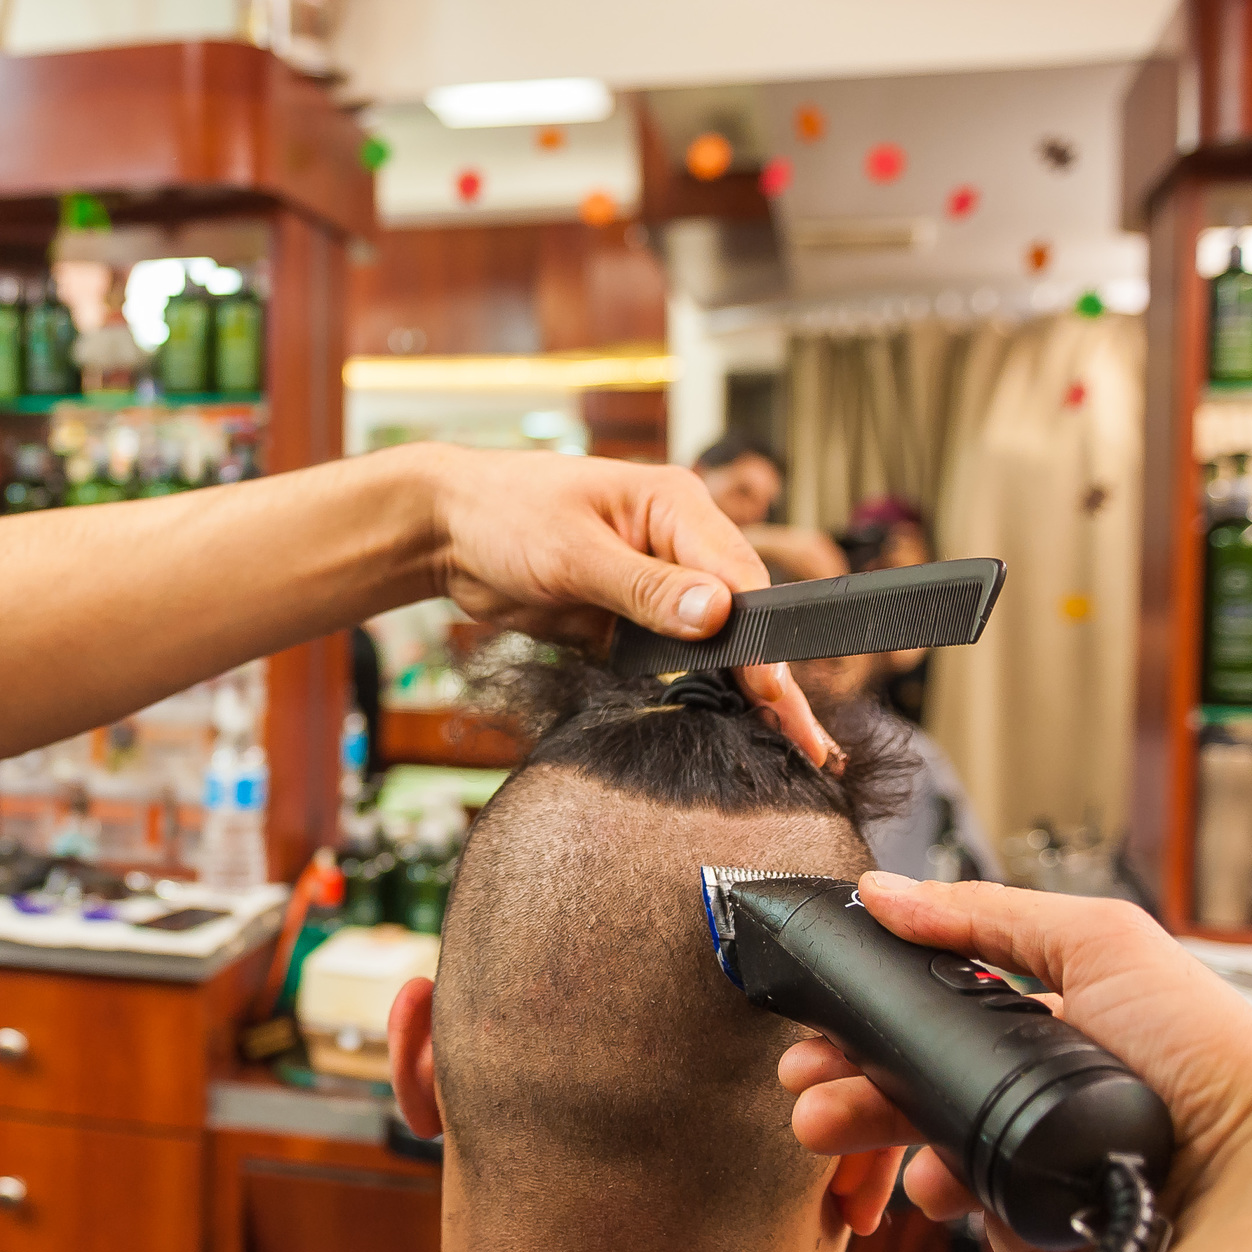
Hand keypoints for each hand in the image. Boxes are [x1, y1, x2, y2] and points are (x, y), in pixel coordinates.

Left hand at [420, 447, 841, 770]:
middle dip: (772, 677)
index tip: (773, 689)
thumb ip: (642, 586)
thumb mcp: (573, 550)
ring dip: (744, 691)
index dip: (759, 638)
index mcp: (676, 506)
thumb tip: (713, 613)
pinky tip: (727, 728)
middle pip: (742, 615)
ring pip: (715, 644)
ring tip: (787, 745)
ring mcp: (656, 584)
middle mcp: (677, 543)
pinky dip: (700, 692)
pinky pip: (673, 660)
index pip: (738, 575)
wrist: (445, 531)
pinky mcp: (628, 620)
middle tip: (806, 740)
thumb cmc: (504, 513)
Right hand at [782, 871, 1251, 1251]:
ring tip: (860, 1150)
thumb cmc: (1204, 1052)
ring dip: (888, 1151)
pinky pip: (987, 1219)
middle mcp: (1044, 1091)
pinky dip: (970, 1207)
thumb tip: (885, 890)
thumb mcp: (1098, 942)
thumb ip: (984, 914)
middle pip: (918, 1089)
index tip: (818, 1037)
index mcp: (1050, 1023)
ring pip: (937, 1157)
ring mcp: (1045, 1160)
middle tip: (808, 1101)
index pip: (935, 1020)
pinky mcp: (1054, 1223)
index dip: (870, 1027)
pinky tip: (968, 1195)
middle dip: (851, 1094)